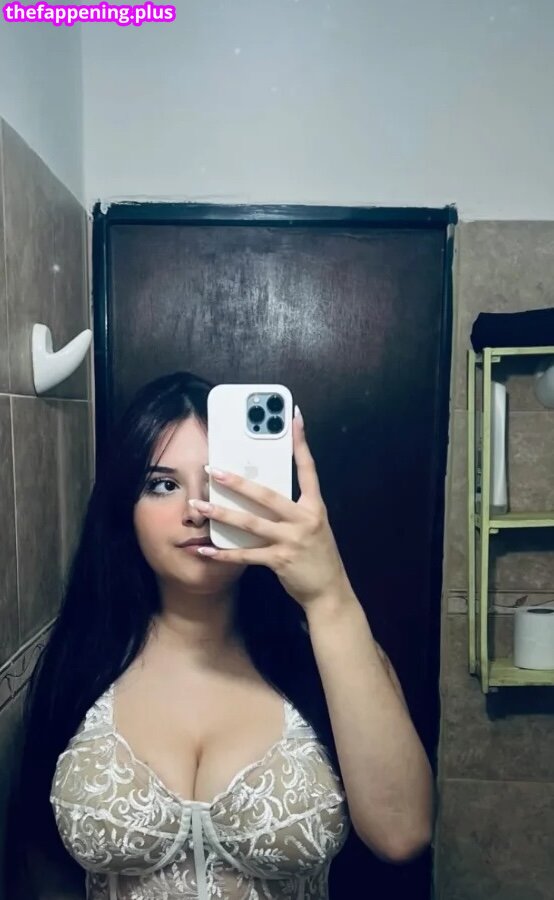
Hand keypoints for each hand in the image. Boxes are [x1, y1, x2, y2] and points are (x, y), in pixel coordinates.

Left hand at [189, 407, 348, 608]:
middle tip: (213, 469)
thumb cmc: (317, 555)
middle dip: (237, 481)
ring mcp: (292, 540)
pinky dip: (223, 553)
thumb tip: (263, 490)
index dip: (301, 443)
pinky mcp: (280, 561)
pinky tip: (204, 548)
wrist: (329, 592)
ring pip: (250, 524)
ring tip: (198, 506)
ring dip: (221, 514)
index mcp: (314, 507)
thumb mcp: (313, 525)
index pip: (307, 469)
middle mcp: (304, 519)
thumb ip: (293, 508)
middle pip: (267, 495)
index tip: (294, 418)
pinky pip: (246, 555)